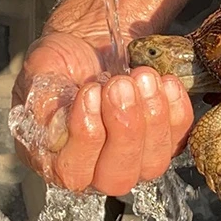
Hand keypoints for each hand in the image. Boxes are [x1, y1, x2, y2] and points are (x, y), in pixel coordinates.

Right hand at [12, 30, 193, 194]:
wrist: (93, 45)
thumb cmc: (64, 63)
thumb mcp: (41, 72)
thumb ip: (42, 99)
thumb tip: (57, 123)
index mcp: (56, 159)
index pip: (73, 172)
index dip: (86, 136)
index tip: (90, 92)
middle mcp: (97, 168)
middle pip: (118, 176)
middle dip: (125, 128)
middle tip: (121, 85)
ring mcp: (136, 159)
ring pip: (153, 162)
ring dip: (153, 117)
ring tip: (143, 78)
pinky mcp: (165, 140)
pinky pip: (179, 137)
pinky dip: (177, 109)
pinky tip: (165, 82)